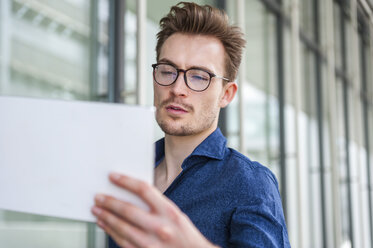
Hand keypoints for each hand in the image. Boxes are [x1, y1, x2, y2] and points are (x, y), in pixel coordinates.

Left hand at [91, 173, 217, 247]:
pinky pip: (122, 242)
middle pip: (128, 210)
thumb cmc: (184, 235)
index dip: (126, 181)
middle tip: (98, 197)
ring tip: (97, 210)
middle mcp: (160, 227)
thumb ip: (156, 205)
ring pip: (122, 227)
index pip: (144, 190)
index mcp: (169, 212)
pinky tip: (105, 225)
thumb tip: (131, 194)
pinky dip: (111, 232)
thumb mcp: (175, 215)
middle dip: (110, 202)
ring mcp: (151, 243)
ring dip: (106, 217)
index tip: (113, 176)